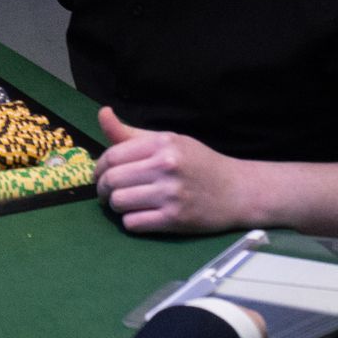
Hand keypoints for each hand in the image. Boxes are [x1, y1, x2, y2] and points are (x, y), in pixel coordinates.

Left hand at [93, 108, 259, 233]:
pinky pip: (133, 223)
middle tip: (106, 193)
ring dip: (115, 206)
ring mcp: (171, 194)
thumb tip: (103, 113)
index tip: (100, 175)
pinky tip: (139, 216)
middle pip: (112, 179)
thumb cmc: (200, 164)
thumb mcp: (170, 141)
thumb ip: (132, 134)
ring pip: (119, 202)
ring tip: (124, 204)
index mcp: (163, 144)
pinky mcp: (175, 219)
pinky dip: (130, 221)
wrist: (239, 191)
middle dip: (102, 189)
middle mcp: (166, 166)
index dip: (98, 168)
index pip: (112, 155)